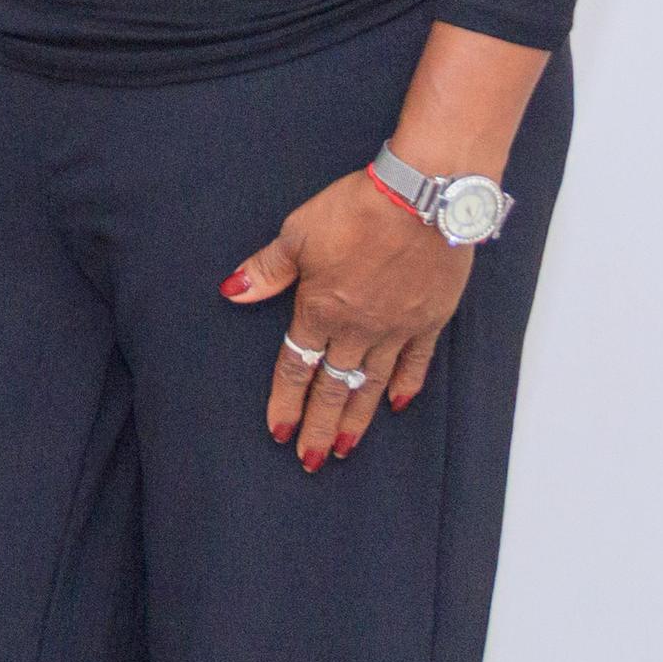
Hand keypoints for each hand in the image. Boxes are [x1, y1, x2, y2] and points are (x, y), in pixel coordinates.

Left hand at [227, 168, 473, 470]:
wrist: (423, 200)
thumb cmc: (356, 209)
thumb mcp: (298, 233)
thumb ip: (268, 270)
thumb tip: (231, 291)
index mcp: (321, 310)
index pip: (297, 367)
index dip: (286, 402)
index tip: (278, 433)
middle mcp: (359, 329)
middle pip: (333, 387)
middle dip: (318, 426)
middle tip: (311, 461)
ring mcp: (398, 328)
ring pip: (372, 385)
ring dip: (356, 419)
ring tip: (344, 449)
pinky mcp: (430, 320)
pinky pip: (416, 363)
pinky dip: (406, 386)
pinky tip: (396, 406)